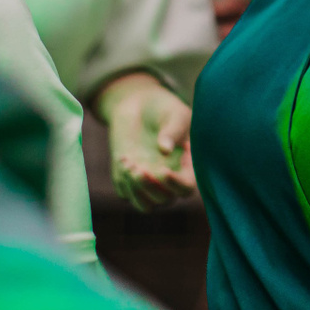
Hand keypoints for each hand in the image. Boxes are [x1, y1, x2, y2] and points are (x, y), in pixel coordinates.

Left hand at [96, 72, 195, 210]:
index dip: (176, 185)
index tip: (163, 171)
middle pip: (165, 200)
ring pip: (145, 205)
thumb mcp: (174, 114)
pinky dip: (124, 180)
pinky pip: (126, 193)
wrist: (138, 104)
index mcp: (187, 167)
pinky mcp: (128, 180)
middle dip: (151, 187)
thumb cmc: (164, 109)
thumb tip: (165, 150)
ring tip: (130, 164)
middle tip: (139, 168)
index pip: (186, 188)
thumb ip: (173, 130)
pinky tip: (123, 157)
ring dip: (137, 190)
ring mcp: (148, 182)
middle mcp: (168, 180)